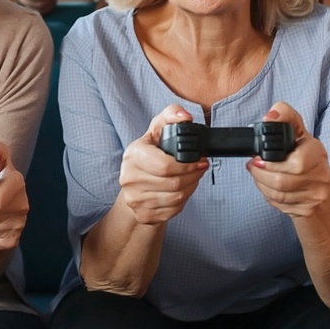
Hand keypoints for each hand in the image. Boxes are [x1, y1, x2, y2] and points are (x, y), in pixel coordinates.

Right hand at [118, 106, 207, 224]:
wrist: (134, 181)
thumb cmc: (149, 152)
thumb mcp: (158, 128)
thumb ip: (172, 114)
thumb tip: (184, 116)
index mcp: (133, 154)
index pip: (165, 166)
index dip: (187, 165)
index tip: (200, 161)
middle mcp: (129, 178)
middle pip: (173, 184)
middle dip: (193, 176)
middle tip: (200, 169)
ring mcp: (134, 198)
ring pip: (175, 198)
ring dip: (191, 188)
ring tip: (191, 178)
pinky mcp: (143, 214)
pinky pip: (172, 211)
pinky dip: (183, 201)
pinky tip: (182, 190)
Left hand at [245, 103, 329, 217]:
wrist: (321, 181)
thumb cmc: (304, 152)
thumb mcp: (297, 128)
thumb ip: (284, 114)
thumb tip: (270, 117)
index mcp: (317, 152)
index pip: (296, 164)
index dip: (271, 163)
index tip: (257, 158)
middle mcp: (321, 175)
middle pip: (282, 182)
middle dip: (260, 174)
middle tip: (253, 165)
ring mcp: (316, 195)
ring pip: (278, 195)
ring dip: (261, 184)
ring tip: (257, 173)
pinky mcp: (307, 210)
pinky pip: (280, 205)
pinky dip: (268, 196)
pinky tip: (267, 186)